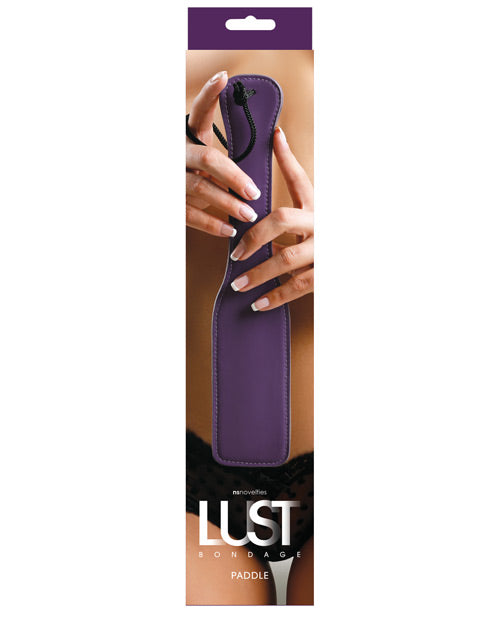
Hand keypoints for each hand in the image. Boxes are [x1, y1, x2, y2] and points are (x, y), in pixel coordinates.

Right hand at [186, 71, 261, 236]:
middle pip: (208, 159)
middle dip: (235, 176)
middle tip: (255, 191)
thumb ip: (234, 148)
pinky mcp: (172, 201)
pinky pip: (190, 215)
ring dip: (227, 204)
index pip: (199, 111)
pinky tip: (229, 230)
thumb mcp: (211, 155)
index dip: (209, 94)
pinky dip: (211, 225)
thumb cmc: (201, 172)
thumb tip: (274, 139)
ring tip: (249, 215)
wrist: (172, 191)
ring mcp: (174, 177)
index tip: (224, 78)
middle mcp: (179, 153)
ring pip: (201, 188)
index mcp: (190, 135)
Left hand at [229, 127, 313, 310]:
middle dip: (253, 237)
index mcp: (316, 207)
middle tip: (235, 255)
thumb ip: (292, 178)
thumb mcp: (312, 206)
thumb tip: (274, 142)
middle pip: (282, 221)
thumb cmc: (326, 233)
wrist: (360, 254)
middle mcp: (321, 224)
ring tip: (238, 286)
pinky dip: (277, 296)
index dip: (285, 160)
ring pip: (287, 259)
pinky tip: (259, 303)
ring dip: (259, 274)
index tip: (272, 143)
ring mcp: (325, 249)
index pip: (299, 181)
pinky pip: (299, 286)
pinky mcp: (328, 274)